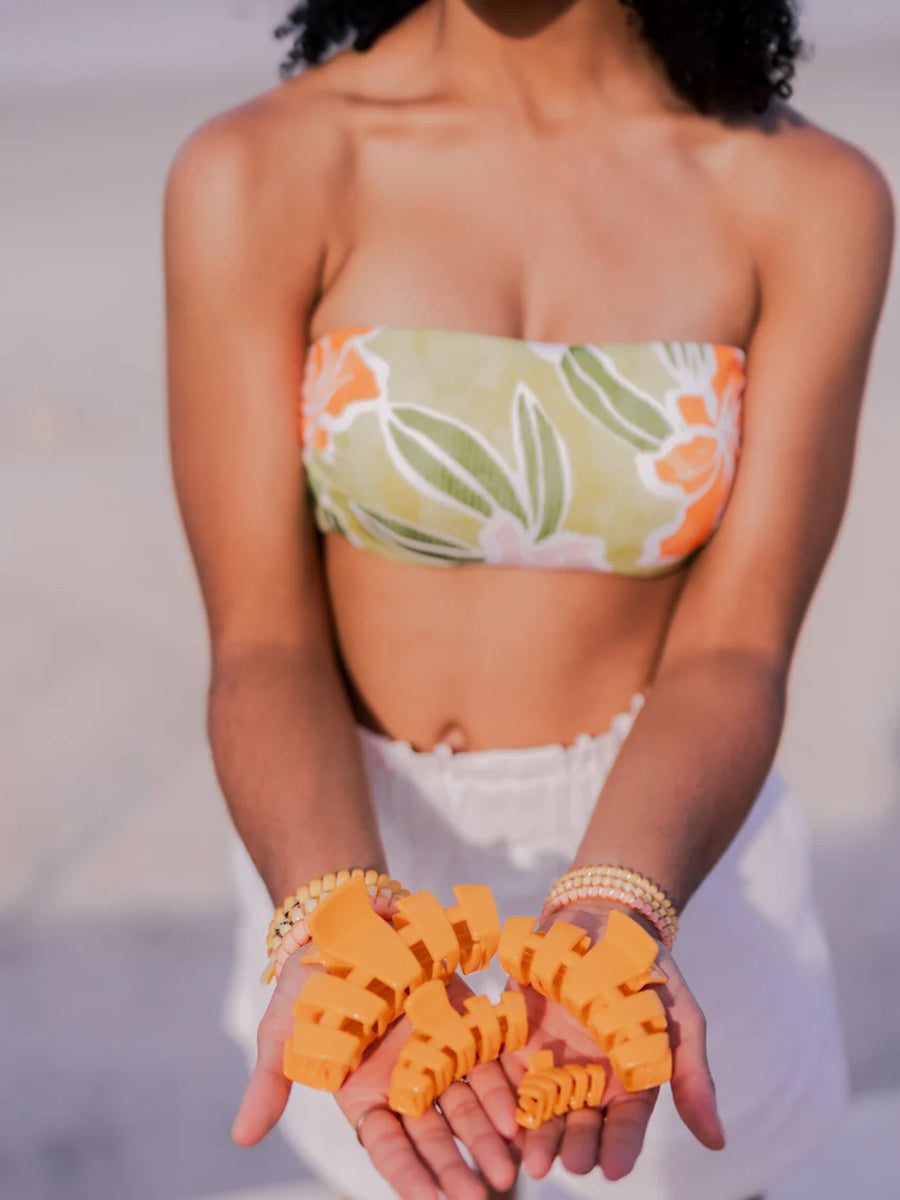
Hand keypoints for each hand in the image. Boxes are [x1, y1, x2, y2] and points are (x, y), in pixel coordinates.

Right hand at [231, 953, 518, 1199]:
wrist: (347, 919)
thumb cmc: (309, 980)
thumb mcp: (284, 1028)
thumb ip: (272, 1080)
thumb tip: (241, 1138)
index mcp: (363, 1094)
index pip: (389, 1147)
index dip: (410, 1175)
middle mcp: (406, 1082)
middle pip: (435, 1135)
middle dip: (458, 1167)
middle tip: (482, 1196)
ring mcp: (438, 1051)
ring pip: (467, 1104)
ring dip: (488, 1136)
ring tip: (511, 1168)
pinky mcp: (464, 1019)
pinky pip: (488, 1056)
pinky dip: (504, 1084)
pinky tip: (521, 1109)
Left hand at [501, 901, 725, 1182]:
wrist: (602, 919)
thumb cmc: (648, 972)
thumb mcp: (680, 1018)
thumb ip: (690, 1076)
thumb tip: (718, 1144)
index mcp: (628, 1082)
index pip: (626, 1124)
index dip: (620, 1147)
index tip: (613, 1170)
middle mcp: (588, 1080)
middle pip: (580, 1123)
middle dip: (574, 1146)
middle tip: (569, 1165)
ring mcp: (551, 1061)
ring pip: (542, 1107)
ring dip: (537, 1135)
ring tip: (531, 1158)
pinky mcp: (517, 1038)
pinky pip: (508, 1072)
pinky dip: (503, 1097)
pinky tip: (500, 1120)